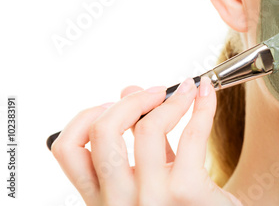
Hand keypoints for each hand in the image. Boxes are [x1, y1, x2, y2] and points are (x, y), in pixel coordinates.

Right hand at [50, 77, 242, 205]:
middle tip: (156, 92)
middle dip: (131, 101)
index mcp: (103, 198)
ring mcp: (150, 199)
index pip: (67, 149)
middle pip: (102, 131)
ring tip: (188, 89)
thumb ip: (140, 140)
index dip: (87, 116)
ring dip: (172, 99)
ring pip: (148, 128)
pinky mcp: (185, 193)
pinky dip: (203, 107)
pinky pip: (191, 134)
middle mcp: (117, 202)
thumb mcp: (154, 178)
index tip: (112, 103)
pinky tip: (206, 95)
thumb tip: (128, 91)